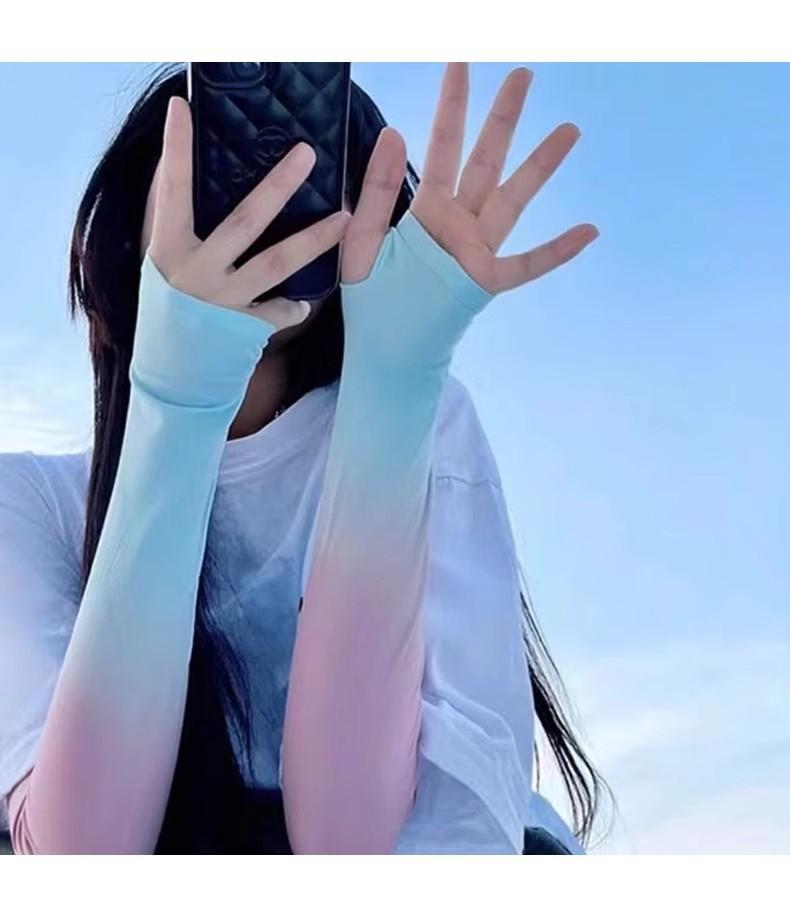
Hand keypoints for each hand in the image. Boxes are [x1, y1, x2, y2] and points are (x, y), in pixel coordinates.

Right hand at [148, 97, 350, 331]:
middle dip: (278, 185)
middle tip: (308, 153)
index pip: (172, 189)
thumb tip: (182, 173)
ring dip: (314, 239)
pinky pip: (282, 311)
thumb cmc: (167, 310)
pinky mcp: (246, 329)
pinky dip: (294, 307)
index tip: (182, 107)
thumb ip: (177, 226)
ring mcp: (224, 301)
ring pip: (277, 263)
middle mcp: (197, 272)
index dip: (176, 149)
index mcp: (169, 248)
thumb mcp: (163, 265)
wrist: (172, 374)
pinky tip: (303, 304)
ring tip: (346, 217)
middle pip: (245, 220)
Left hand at [341, 63, 597, 291]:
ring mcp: (476, 252)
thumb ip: (378, 190)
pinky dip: (556, 251)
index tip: (461, 62)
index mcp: (426, 210)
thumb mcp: (361, 240)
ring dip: (540, 166)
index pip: (442, 145)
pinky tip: (589, 231)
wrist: (382, 351)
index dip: (452, 105)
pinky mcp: (486, 284)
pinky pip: (526, 265)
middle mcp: (457, 223)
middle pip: (487, 160)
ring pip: (514, 199)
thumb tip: (395, 132)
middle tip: (523, 75)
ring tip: (568, 130)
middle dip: (503, 117)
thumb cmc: (370, 301)